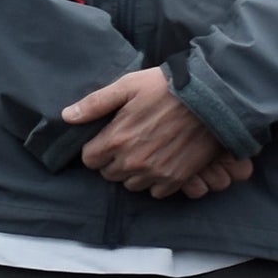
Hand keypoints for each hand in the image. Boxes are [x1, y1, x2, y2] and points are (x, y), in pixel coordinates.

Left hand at [61, 68, 255, 199]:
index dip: (95, 148)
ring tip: (145, 151)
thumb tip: (67, 116)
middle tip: (127, 142)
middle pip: (109, 174)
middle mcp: (132, 162)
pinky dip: (155, 180)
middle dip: (113, 160)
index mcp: (116, 140)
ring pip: (131, 185)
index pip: (89, 160)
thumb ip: (95, 103)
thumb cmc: (166, 88)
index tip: (107, 138)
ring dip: (133, 172)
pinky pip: (155, 191)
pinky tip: (161, 161)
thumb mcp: (127, 86)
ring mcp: (154, 173)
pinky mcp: (175, 179)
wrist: (210, 99)